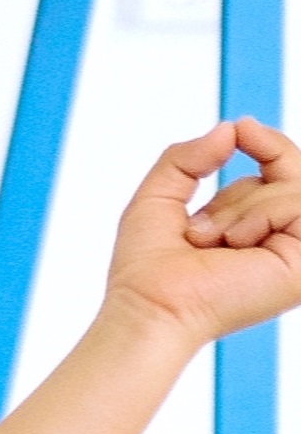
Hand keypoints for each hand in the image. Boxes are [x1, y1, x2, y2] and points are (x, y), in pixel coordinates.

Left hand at [103, 118, 300, 349]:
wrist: (152, 306)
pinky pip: (298, 203)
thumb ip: (188, 157)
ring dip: (239, 206)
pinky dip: (257, 214)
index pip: (282, 171)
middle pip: (291, 174)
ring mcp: (299, 252)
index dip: (268, 143)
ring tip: (210, 241)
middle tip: (200, 226)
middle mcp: (285, 241)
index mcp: (260, 229)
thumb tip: (231, 127)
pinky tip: (233, 244)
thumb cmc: (149, 267)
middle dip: (240, 189)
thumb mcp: (160, 195)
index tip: (242, 129)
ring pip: (293, 187)